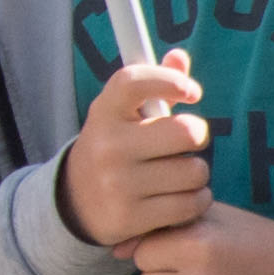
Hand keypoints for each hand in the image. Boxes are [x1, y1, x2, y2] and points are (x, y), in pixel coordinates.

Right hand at [54, 49, 208, 249]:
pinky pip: (191, 204)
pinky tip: (181, 197)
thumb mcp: (123, 114)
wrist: (76, 201)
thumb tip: (180, 57)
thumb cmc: (114, 146)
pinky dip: (196, 201)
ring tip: (179, 174)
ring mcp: (118, 184)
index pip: (135, 81)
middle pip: (185, 131)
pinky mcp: (131, 217)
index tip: (192, 92)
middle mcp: (108, 146)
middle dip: (196, 136)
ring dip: (197, 173)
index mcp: (104, 113)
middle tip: (185, 143)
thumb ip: (153, 85)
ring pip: (194, 171)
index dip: (170, 79)